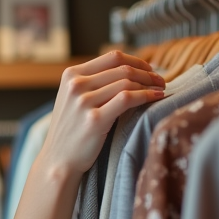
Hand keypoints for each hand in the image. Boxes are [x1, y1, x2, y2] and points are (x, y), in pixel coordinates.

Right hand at [38, 50, 163, 177]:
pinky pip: (127, 99)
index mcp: (71, 74)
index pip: (113, 57)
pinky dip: (146, 96)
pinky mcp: (94, 120)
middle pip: (122, 69)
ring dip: (149, 84)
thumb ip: (91, 82)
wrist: (58, 160)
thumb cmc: (71, 131)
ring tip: (160, 90)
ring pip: (127, 82)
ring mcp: (83, 102)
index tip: (149, 69)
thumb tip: (127, 69)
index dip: (137, 61)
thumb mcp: (73, 98)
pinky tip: (156, 97)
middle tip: (160, 81)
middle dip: (147, 73)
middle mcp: (76, 85)